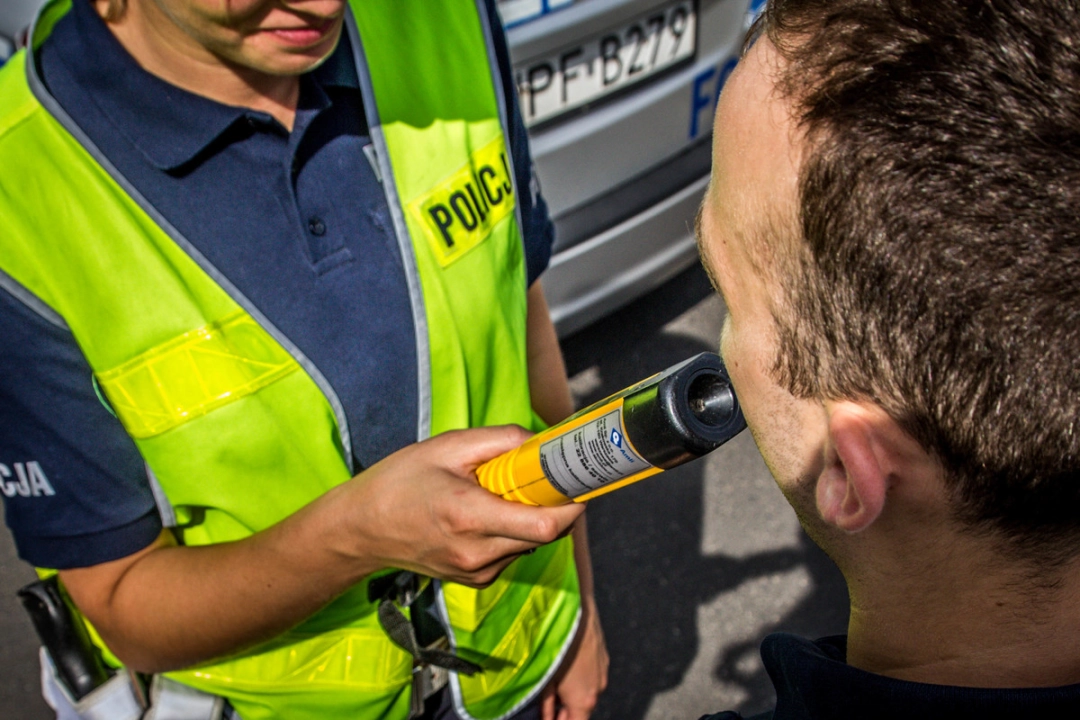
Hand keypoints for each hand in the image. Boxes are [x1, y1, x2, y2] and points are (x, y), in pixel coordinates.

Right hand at [332, 425, 584, 586]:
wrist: (360, 529)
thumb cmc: (399, 482)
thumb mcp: (447, 446)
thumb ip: (499, 440)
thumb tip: (539, 441)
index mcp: (471, 517)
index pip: (546, 525)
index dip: (571, 505)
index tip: (577, 481)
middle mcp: (478, 553)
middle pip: (546, 535)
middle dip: (554, 505)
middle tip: (544, 477)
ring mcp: (476, 571)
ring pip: (530, 543)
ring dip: (530, 517)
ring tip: (501, 492)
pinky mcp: (474, 579)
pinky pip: (511, 552)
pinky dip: (512, 530)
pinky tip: (485, 512)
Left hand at [541, 593, 608, 719]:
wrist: (574, 608)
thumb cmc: (556, 643)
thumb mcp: (545, 677)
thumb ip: (546, 704)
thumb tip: (545, 717)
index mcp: (584, 699)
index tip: (548, 718)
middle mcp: (598, 689)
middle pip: (582, 710)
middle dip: (565, 711)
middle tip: (547, 705)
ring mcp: (603, 672)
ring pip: (587, 692)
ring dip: (572, 694)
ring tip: (553, 683)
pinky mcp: (603, 657)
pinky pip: (591, 676)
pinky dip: (579, 679)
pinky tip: (565, 668)